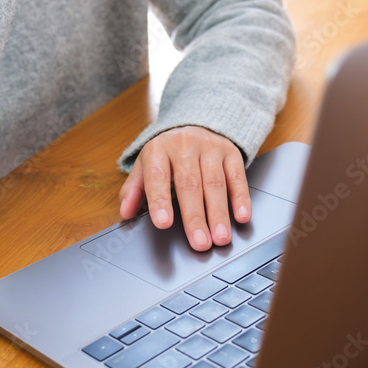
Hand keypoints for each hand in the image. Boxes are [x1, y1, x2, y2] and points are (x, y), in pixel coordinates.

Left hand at [119, 126, 251, 250]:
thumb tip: (125, 212)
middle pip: (190, 184)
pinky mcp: (231, 153)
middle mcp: (184, 146)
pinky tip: (241, 216)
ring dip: (219, 213)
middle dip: (195, 216)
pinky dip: (241, 198)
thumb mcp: (145, 166)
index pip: (157, 177)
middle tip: (200, 242)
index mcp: (158, 150)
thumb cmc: (168, 154)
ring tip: (220, 237)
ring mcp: (210, 148)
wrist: (195, 125)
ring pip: (215, 183)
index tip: (163, 223)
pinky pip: (237, 177)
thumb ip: (133, 190)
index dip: (160, 201)